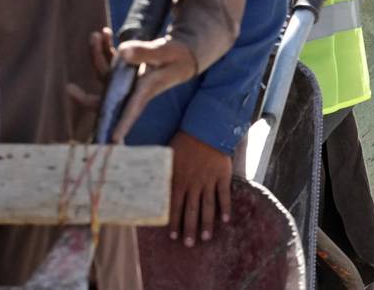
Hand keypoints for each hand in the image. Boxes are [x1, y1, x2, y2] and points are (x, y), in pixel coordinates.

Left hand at [66, 29, 199, 143]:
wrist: (180, 56)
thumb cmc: (177, 58)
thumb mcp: (166, 52)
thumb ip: (146, 52)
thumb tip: (123, 51)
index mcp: (146, 90)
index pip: (132, 109)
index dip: (122, 124)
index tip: (113, 139)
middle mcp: (132, 90)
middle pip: (106, 95)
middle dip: (87, 94)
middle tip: (69, 89)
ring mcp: (125, 80)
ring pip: (104, 73)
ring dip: (98, 54)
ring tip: (98, 34)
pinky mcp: (123, 70)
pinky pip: (108, 61)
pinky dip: (105, 47)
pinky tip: (105, 33)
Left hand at [168, 131, 233, 246]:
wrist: (205, 129)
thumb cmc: (183, 142)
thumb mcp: (167, 157)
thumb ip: (162, 173)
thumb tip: (148, 186)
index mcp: (178, 180)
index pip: (174, 206)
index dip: (173, 222)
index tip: (173, 236)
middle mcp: (193, 184)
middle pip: (191, 210)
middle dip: (190, 229)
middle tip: (189, 244)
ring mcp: (209, 181)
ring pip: (207, 206)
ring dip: (206, 223)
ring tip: (206, 238)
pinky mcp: (222, 176)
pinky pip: (224, 195)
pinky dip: (225, 208)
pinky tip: (225, 220)